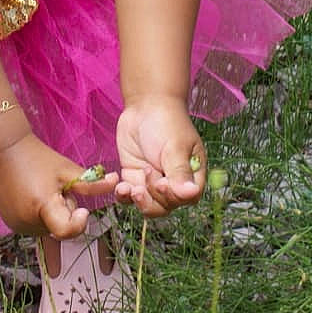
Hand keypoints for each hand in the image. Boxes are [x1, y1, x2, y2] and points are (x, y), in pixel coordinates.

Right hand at [0, 133, 118, 237]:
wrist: (3, 151)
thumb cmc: (38, 158)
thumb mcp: (67, 170)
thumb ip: (92, 184)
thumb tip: (117, 183)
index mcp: (43, 207)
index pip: (66, 232)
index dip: (79, 222)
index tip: (83, 208)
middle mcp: (27, 221)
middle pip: (59, 229)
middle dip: (64, 213)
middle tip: (57, 189)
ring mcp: (16, 224)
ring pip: (48, 228)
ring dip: (52, 215)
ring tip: (43, 190)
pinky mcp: (10, 224)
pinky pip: (34, 226)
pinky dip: (39, 216)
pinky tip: (33, 195)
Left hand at [115, 95, 205, 217]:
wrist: (145, 106)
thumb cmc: (167, 122)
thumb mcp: (175, 146)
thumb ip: (180, 172)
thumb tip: (190, 194)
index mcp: (191, 174)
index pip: (187, 199)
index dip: (174, 197)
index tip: (162, 182)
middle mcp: (173, 182)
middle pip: (166, 206)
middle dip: (154, 198)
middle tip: (146, 174)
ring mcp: (153, 182)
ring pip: (147, 206)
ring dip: (138, 201)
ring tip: (129, 186)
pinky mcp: (134, 178)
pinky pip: (129, 197)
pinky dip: (123, 196)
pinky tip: (119, 185)